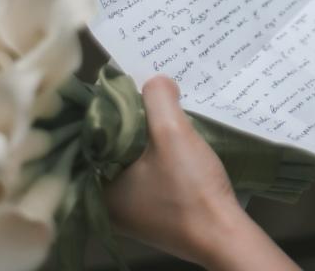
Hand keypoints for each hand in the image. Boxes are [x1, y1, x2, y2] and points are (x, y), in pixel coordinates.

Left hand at [105, 77, 293, 269]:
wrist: (223, 234)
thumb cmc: (191, 190)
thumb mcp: (173, 133)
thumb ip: (158, 99)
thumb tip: (154, 80)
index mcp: (96, 186)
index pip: (91, 135)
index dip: (108, 108)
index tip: (125, 87)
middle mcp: (106, 202)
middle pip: (111, 148)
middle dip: (128, 122)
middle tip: (144, 95)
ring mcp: (131, 211)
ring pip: (130, 161)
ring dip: (144, 139)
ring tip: (159, 113)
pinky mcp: (152, 214)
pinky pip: (145, 175)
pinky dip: (155, 158)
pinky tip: (171, 144)